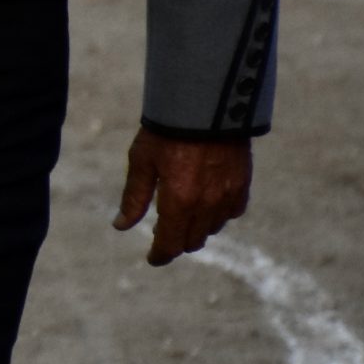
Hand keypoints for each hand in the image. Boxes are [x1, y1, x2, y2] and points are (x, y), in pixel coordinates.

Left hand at [114, 126, 252, 265]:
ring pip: (211, 229)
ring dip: (196, 229)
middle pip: (191, 241)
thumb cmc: (166, 131)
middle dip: (175, 241)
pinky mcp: (243, 185)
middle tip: (162, 232)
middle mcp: (206, 205)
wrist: (206, 105)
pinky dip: (218, 215)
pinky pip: (231, 213)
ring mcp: (227, 197)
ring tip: (181, 216)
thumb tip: (121, 226)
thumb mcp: (142, 161)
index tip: (152, 258)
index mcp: (178, 202)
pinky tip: (207, 204)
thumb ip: (134, 197)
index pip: (170, 244)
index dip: (160, 255)